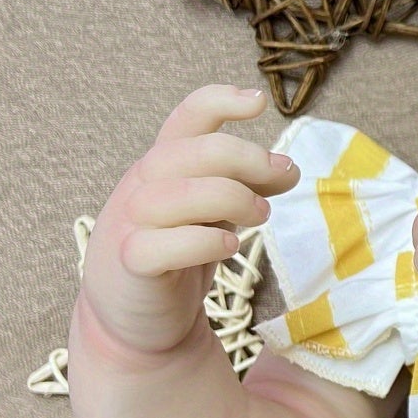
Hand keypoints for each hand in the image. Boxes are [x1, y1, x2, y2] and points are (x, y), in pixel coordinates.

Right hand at [79, 85, 300, 354]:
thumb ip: (246, 186)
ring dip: (231, 199)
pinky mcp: (131, 265)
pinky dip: (200, 243)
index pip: (187, 118)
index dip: (219, 100)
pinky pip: (158, 245)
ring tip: (261, 217)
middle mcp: (143, 185)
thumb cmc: (180, 253)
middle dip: (248, 160)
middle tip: (281, 179)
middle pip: (192, 152)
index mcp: (165, 164)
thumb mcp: (216, 211)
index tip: (258, 102)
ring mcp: (131, 224)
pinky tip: (229, 246)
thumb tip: (287, 167)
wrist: (137, 317)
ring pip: (175, 195)